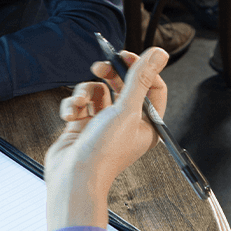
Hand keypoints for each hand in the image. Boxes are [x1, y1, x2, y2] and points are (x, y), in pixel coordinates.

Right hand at [43, 47, 168, 230]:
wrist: (73, 177)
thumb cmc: (104, 152)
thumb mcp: (126, 109)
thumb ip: (140, 79)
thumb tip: (159, 54)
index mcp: (147, 123)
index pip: (151, 86)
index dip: (140, 69)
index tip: (125, 57)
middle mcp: (127, 122)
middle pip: (122, 85)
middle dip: (109, 74)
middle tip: (100, 67)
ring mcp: (103, 123)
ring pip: (97, 91)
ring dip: (85, 91)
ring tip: (80, 101)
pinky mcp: (82, 126)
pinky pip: (79, 103)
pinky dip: (72, 105)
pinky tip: (70, 115)